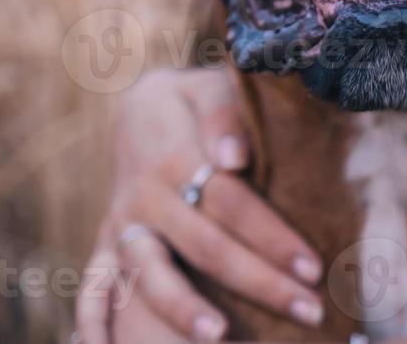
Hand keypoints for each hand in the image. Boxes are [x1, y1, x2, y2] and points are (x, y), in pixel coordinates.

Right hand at [75, 66, 325, 342]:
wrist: (141, 106)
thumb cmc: (197, 99)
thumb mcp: (210, 88)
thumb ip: (224, 116)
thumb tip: (233, 159)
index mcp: (174, 158)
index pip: (231, 204)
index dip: (272, 237)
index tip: (312, 266)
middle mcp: (145, 198)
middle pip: (205, 248)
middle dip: (259, 283)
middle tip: (308, 310)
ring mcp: (122, 224)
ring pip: (150, 275)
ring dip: (183, 311)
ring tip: (219, 338)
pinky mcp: (107, 242)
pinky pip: (94, 287)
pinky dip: (95, 322)